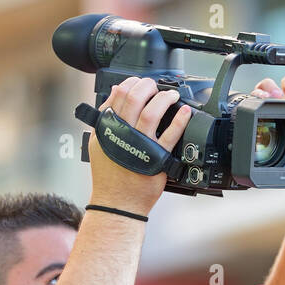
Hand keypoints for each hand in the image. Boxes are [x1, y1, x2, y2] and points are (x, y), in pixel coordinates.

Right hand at [88, 76, 192, 212]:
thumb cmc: (110, 175)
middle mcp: (123, 134)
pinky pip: (170, 136)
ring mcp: (140, 145)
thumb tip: (115, 92)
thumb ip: (104, 117)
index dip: (131, 83)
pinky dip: (178, 121)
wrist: (118, 202)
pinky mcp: (156, 158)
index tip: (139, 82)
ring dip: (164, 98)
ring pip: (152, 112)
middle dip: (147, 86)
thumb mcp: (100, 143)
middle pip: (134, 98)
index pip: (118, 95)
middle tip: (155, 86)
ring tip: (171, 95)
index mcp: (108, 128)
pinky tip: (184, 112)